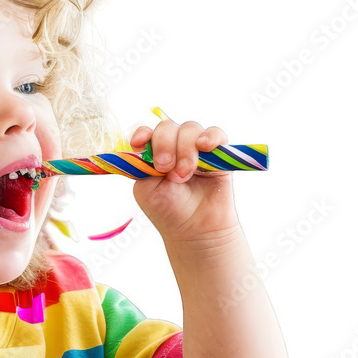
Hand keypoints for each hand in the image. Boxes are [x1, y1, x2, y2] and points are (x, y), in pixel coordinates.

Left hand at [128, 119, 239, 243]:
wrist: (196, 229)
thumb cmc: (169, 211)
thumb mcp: (146, 189)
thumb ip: (145, 165)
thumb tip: (152, 146)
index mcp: (152, 155)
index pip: (146, 133)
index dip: (143, 134)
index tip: (139, 144)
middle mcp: (173, 147)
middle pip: (167, 127)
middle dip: (164, 144)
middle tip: (165, 168)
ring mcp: (195, 149)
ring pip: (189, 129)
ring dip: (185, 149)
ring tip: (184, 174)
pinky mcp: (218, 154)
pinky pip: (215, 134)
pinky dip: (210, 137)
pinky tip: (205, 146)